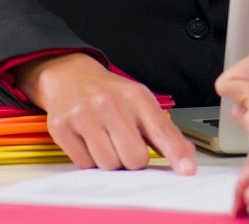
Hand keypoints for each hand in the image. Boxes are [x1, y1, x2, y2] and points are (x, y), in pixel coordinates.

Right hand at [14, 52, 196, 173]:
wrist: (70, 77)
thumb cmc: (110, 94)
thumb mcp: (140, 102)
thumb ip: (163, 131)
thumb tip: (187, 155)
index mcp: (136, 97)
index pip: (161, 131)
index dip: (175, 153)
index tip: (186, 170)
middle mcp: (110, 104)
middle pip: (134, 157)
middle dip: (134, 160)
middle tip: (127, 146)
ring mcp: (84, 115)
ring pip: (109, 164)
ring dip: (111, 161)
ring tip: (107, 142)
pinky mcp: (62, 127)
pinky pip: (84, 164)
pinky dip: (89, 159)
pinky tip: (89, 141)